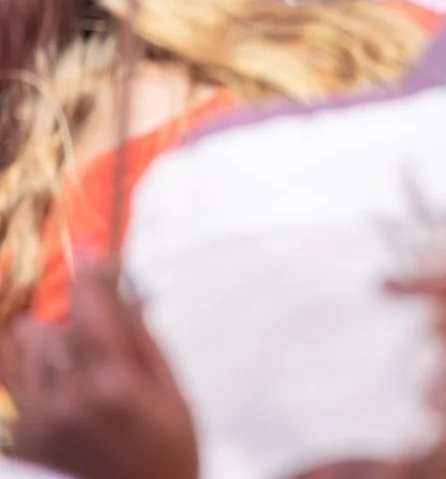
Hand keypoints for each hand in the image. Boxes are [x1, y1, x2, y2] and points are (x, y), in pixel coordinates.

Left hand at [0, 264, 198, 478]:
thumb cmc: (169, 451)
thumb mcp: (172, 392)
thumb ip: (140, 339)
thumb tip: (123, 290)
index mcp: (112, 386)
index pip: (90, 310)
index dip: (91, 274)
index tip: (91, 251)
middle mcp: (64, 401)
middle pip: (45, 329)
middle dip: (70, 322)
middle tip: (97, 338)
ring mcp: (34, 423)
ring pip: (21, 353)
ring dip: (47, 348)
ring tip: (77, 368)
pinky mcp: (18, 438)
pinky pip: (16, 387)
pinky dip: (37, 380)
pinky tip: (66, 398)